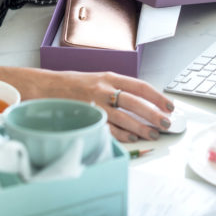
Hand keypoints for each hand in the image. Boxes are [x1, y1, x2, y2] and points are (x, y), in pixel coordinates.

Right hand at [56, 71, 174, 141]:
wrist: (45, 88)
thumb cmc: (73, 84)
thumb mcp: (98, 78)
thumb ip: (118, 87)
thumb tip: (143, 102)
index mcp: (109, 77)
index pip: (140, 86)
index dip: (157, 97)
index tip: (170, 106)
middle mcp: (104, 89)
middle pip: (135, 103)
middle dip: (153, 114)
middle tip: (166, 123)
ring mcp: (95, 105)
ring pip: (124, 118)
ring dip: (141, 128)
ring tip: (153, 134)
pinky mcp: (87, 118)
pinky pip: (109, 129)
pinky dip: (122, 135)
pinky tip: (132, 139)